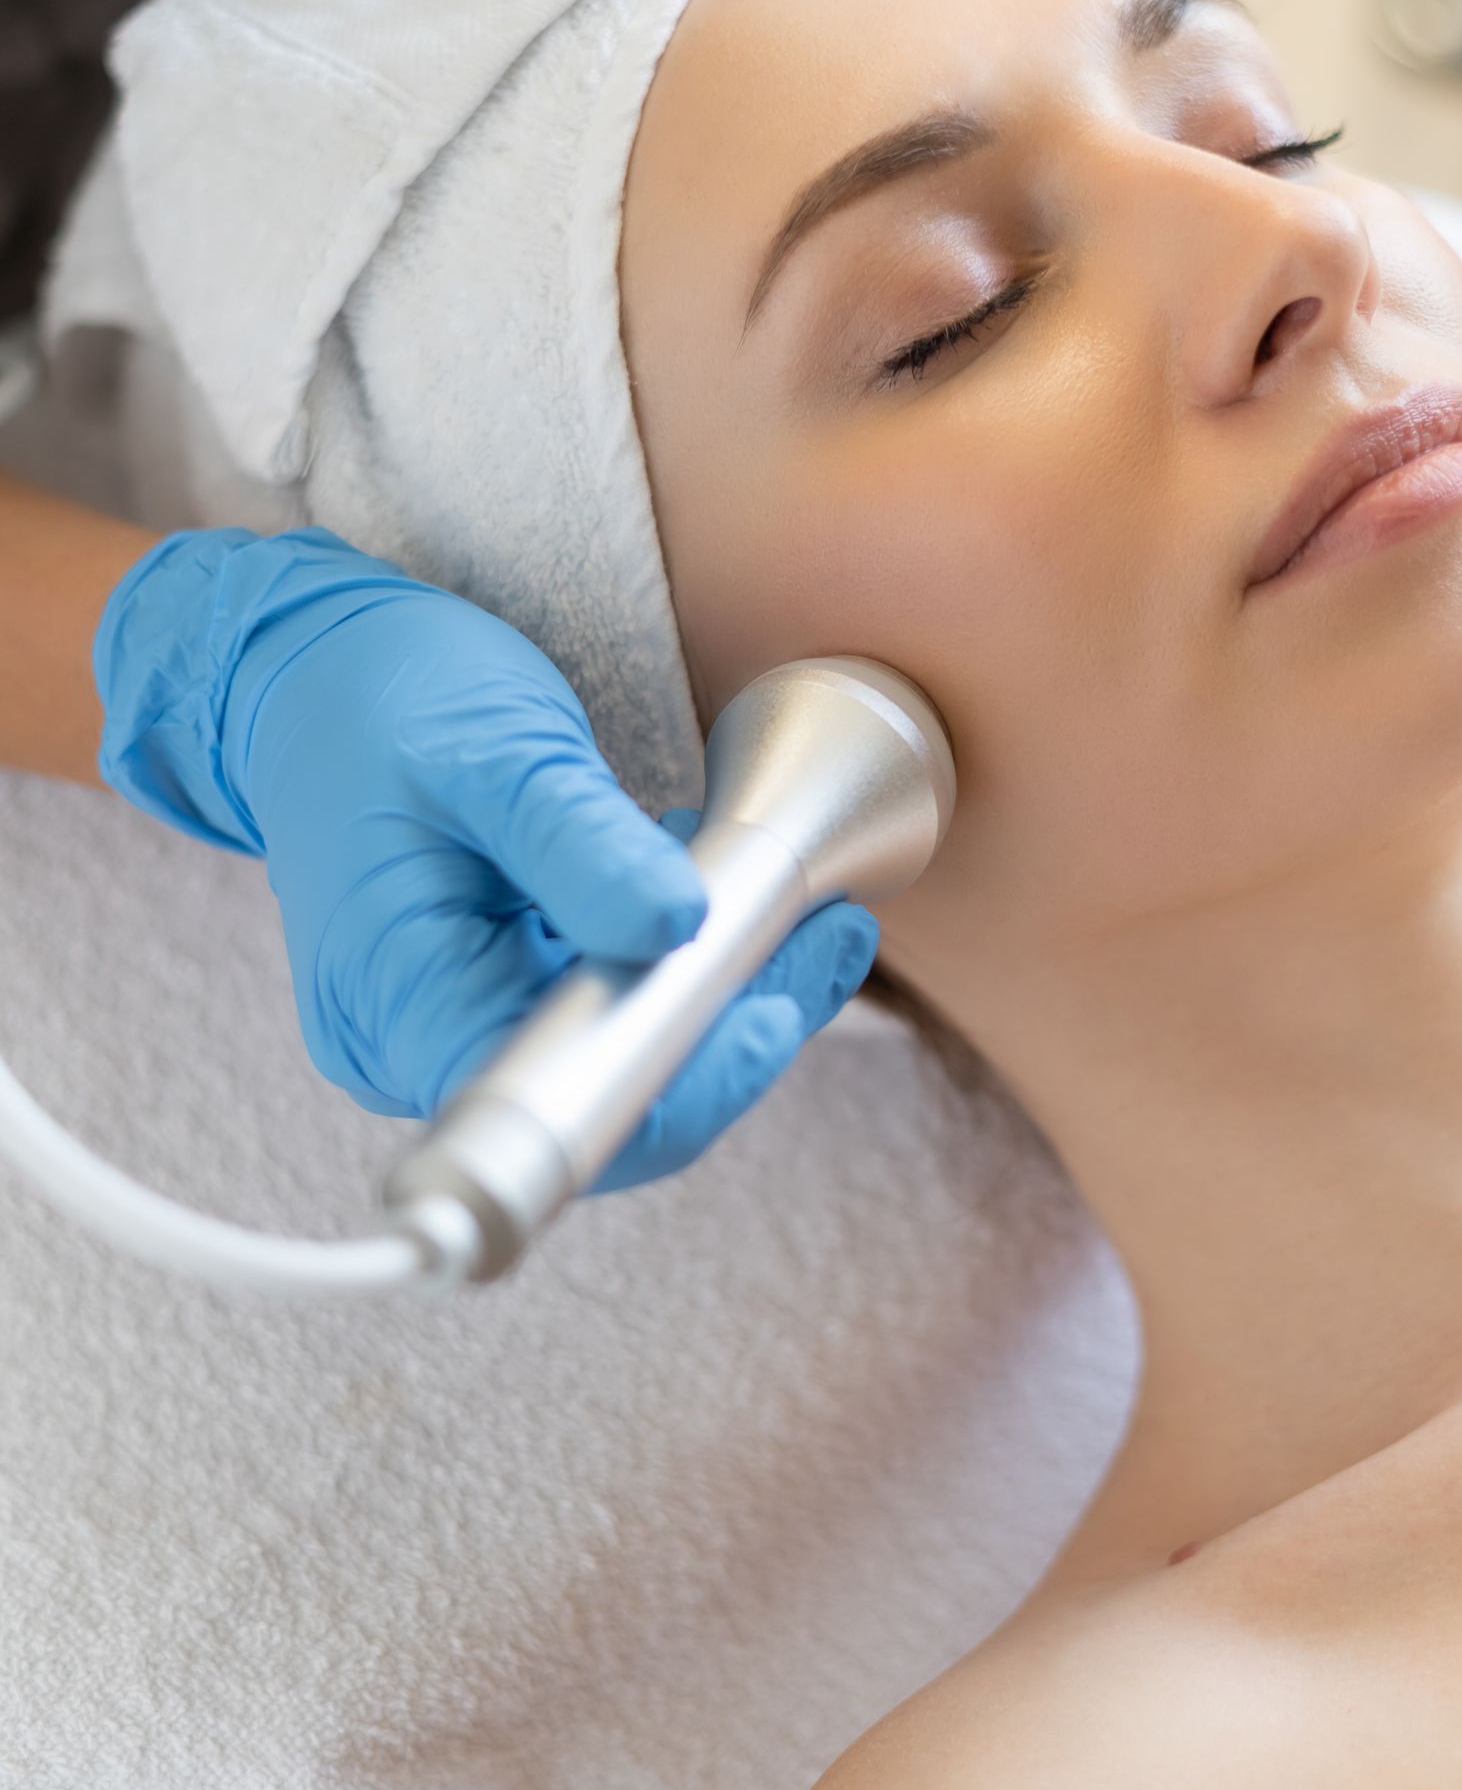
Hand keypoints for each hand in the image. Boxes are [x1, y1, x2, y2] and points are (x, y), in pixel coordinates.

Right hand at [93, 528, 876, 1185]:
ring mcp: (449, 1031)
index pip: (560, 1110)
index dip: (684, 1086)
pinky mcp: (486, 1004)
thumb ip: (585, 844)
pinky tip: (716, 905)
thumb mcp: (495, 745)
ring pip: (616, 1066)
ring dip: (716, 997)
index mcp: (396, 998)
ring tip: (794, 911)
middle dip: (727, 1029)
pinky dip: (673, 972)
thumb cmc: (379, 698)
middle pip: (603, 1101)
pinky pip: (601, 1022)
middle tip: (827, 935)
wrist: (307, 678)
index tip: (779, 1009)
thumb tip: (680, 932)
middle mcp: (413, 1045)